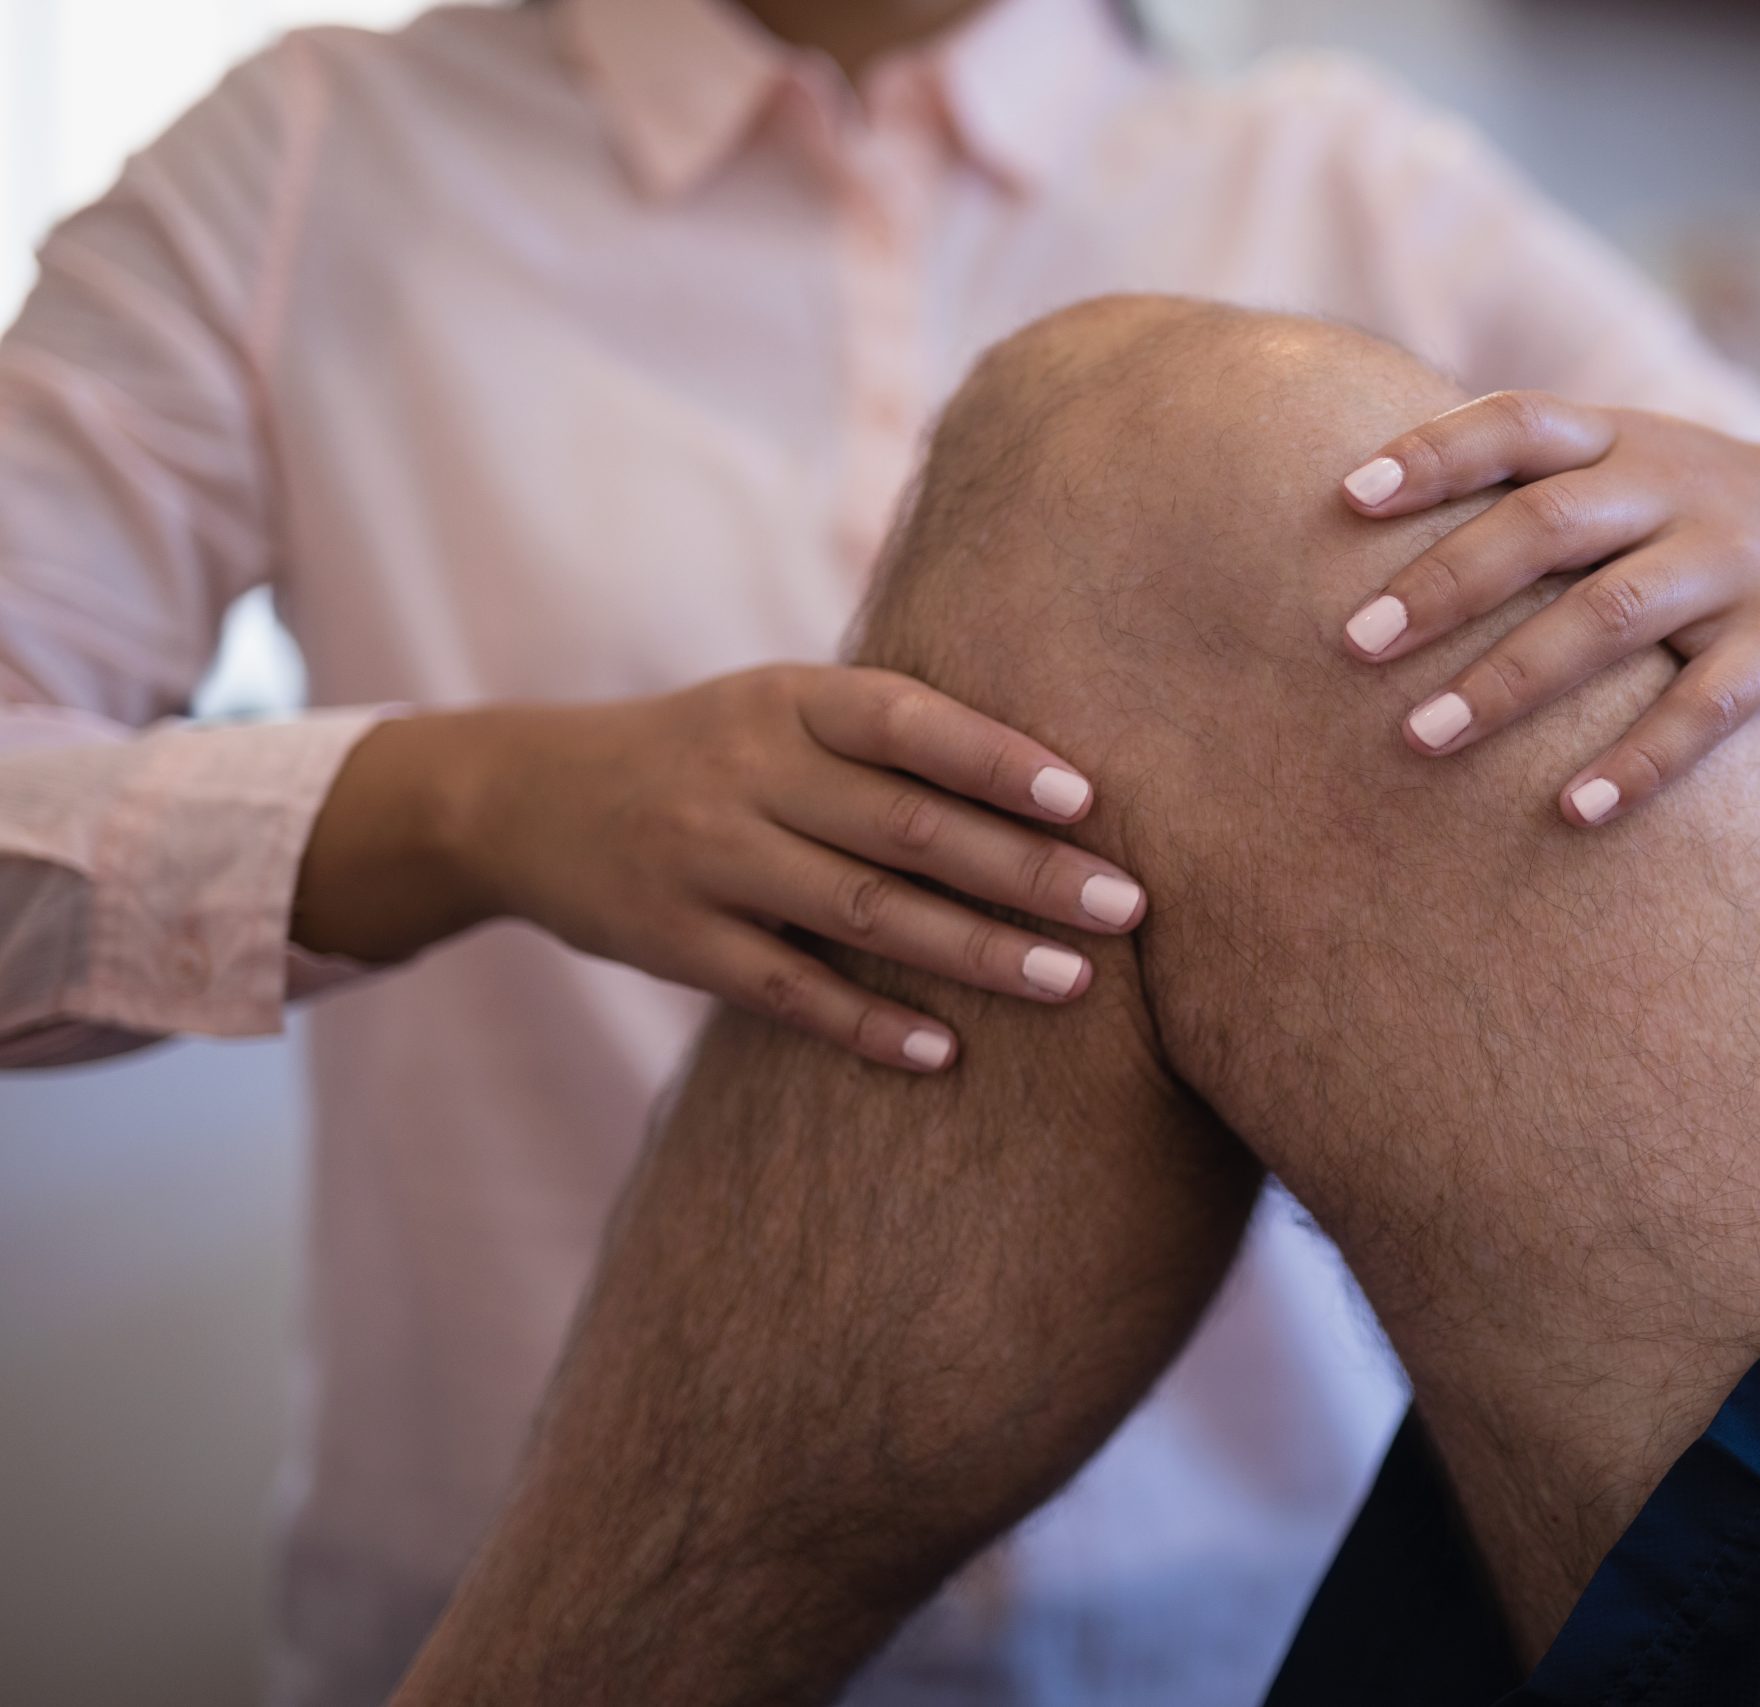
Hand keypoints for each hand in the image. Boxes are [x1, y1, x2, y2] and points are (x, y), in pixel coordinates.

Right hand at [294, 666, 1146, 1071]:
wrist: (523, 800)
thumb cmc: (704, 752)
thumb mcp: (776, 707)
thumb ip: (887, 734)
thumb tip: (1058, 776)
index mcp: (786, 701)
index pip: (906, 721)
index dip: (997, 760)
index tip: (1087, 801)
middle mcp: (746, 772)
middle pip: (906, 825)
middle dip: (1025, 869)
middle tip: (1127, 906)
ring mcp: (705, 859)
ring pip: (860, 910)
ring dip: (974, 950)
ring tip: (1071, 984)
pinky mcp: (674, 942)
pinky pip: (785, 990)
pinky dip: (868, 1023)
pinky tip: (946, 1052)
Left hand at [1335, 392, 1759, 823]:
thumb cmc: (1709, 510)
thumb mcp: (1635, 467)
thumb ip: (1529, 480)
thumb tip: (1361, 504)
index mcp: (1623, 439)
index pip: (1519, 422)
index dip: (1434, 452)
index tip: (1348, 497)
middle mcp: (1675, 488)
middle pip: (1547, 524)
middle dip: (1445, 584)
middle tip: (1353, 643)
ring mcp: (1734, 563)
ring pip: (1610, 617)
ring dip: (1510, 681)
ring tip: (1420, 738)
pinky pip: (1705, 707)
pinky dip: (1638, 761)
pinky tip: (1571, 812)